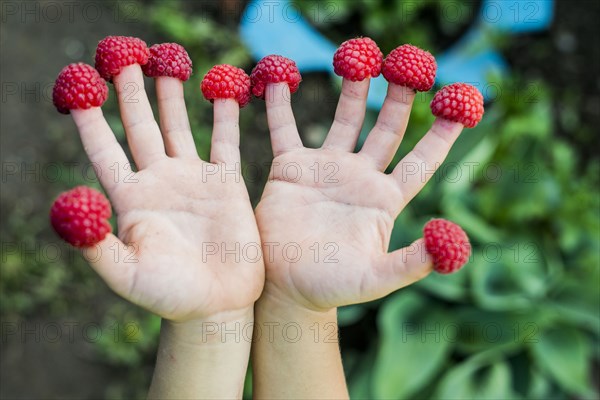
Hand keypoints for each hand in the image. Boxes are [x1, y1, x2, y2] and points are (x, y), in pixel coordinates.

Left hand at [71, 65, 262, 321]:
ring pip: (179, 126)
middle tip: (122, 54)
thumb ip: (96, 244)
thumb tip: (68, 204)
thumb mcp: (126, 275)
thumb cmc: (169, 296)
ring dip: (170, 93)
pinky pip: (225, 139)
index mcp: (131, 198)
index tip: (77, 85)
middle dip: (130, 90)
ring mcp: (193, 179)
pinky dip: (225, 113)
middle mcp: (159, 182)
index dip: (89, 118)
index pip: (104, 149)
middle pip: (140, 126)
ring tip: (164, 59)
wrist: (217, 305)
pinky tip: (223, 88)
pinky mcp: (226, 183)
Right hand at [255, 80, 464, 311]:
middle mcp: (360, 178)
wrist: (285, 287)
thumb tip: (449, 237)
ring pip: (344, 120)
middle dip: (400, 97)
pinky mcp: (291, 168)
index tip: (463, 103)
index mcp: (384, 200)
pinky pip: (285, 129)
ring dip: (353, 88)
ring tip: (361, 57)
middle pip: (386, 128)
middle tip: (410, 64)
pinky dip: (281, 105)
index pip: (421, 160)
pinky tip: (280, 77)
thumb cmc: (331, 287)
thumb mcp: (374, 279)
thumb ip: (412, 263)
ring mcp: (326, 169)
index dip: (442, 134)